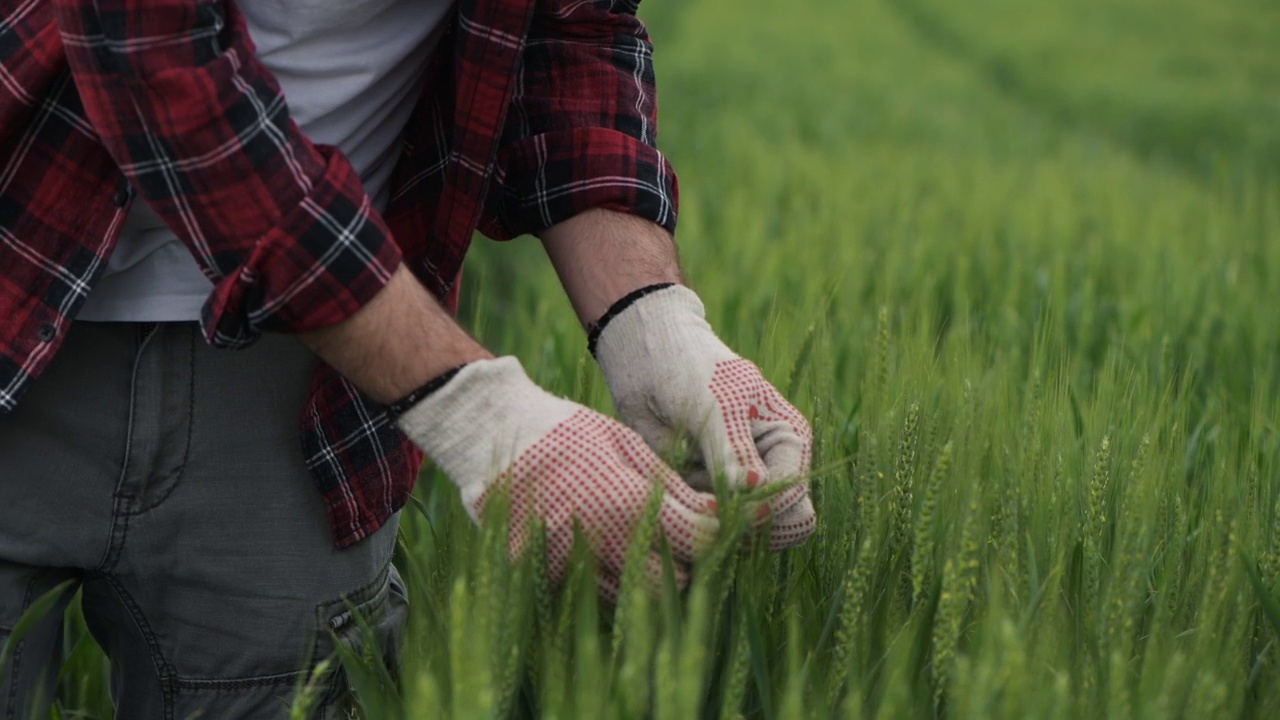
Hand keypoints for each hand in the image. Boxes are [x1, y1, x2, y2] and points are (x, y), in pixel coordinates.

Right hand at [394, 357, 718, 598]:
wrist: (491, 436)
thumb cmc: (564, 432)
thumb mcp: (624, 444)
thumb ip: (670, 485)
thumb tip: (715, 513)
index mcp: (627, 503)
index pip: (697, 540)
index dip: (717, 534)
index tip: (720, 525)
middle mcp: (601, 541)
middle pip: (671, 580)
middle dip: (686, 562)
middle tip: (685, 539)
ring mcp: (569, 563)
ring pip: (632, 593)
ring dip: (647, 574)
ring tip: (641, 542)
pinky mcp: (542, 574)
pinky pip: (591, 591)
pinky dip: (607, 576)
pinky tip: (604, 548)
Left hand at [592, 285, 815, 549]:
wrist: (646, 361)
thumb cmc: (690, 369)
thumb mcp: (715, 404)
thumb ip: (732, 450)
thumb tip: (753, 487)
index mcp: (789, 443)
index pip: (792, 501)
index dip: (759, 510)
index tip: (721, 501)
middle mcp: (770, 470)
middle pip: (775, 528)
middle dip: (737, 524)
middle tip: (701, 501)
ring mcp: (737, 487)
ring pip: (736, 534)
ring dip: (706, 518)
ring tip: (681, 478)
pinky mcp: (704, 496)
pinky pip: (703, 526)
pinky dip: (686, 514)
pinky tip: (671, 482)